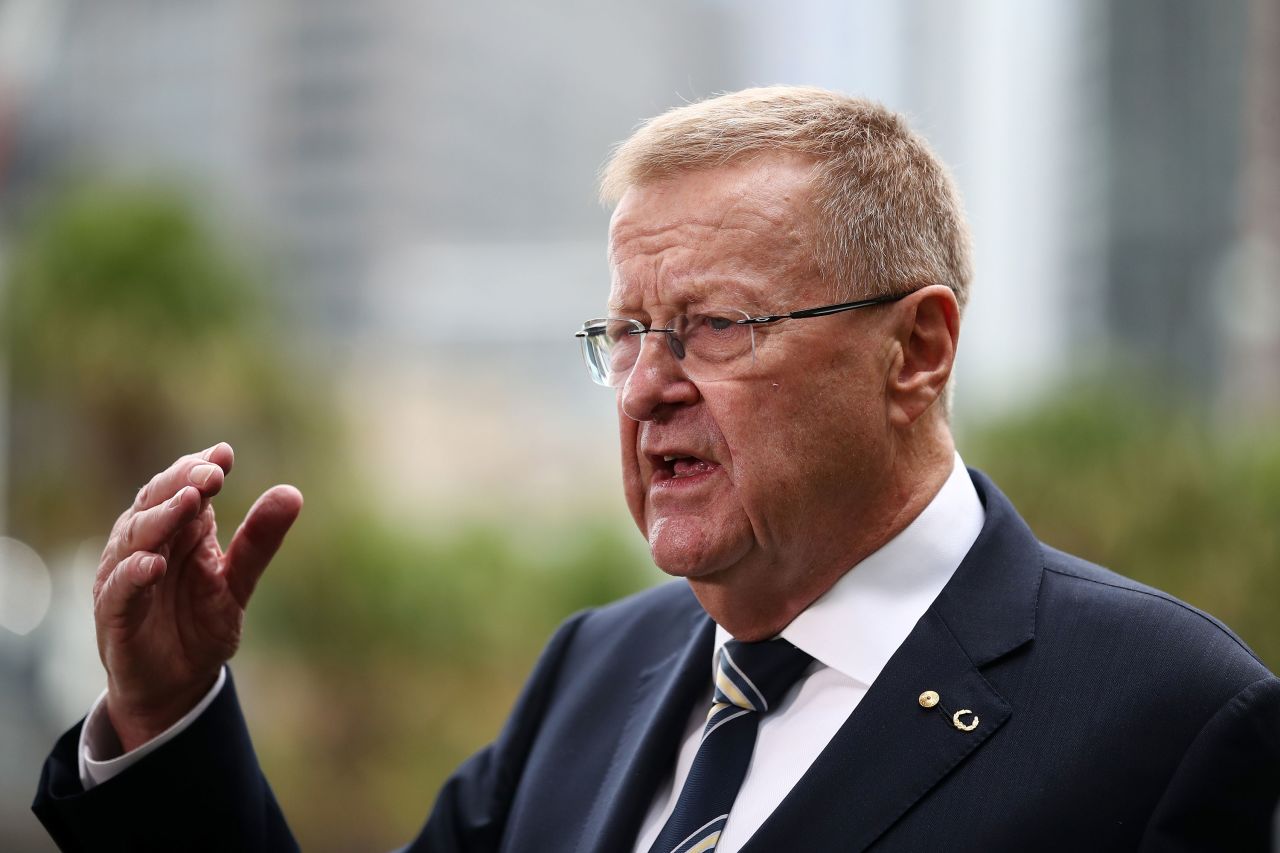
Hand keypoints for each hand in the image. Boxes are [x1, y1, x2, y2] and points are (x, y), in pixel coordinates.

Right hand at [93, 442, 302, 751]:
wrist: (176, 685)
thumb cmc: (199, 625)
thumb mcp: (238, 581)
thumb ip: (259, 542)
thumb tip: (293, 493)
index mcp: (179, 532)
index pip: (184, 487)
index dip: (200, 467)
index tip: (225, 453)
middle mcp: (148, 545)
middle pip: (157, 502)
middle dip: (184, 483)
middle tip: (213, 471)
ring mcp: (126, 577)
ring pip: (137, 537)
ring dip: (163, 518)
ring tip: (191, 501)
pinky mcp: (115, 614)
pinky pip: (121, 589)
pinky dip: (134, 574)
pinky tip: (153, 563)